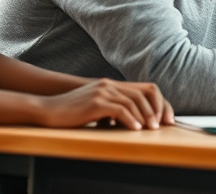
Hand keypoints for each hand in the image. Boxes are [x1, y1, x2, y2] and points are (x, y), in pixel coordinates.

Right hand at [38, 79, 172, 129]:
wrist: (48, 109)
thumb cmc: (72, 112)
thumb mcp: (97, 107)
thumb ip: (113, 109)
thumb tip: (131, 121)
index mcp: (113, 84)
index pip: (146, 89)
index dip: (160, 102)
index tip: (167, 118)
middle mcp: (110, 84)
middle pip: (144, 93)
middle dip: (157, 109)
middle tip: (163, 125)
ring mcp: (103, 91)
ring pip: (134, 101)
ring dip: (146, 116)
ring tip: (151, 129)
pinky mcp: (95, 102)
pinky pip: (119, 110)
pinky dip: (130, 119)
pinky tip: (135, 129)